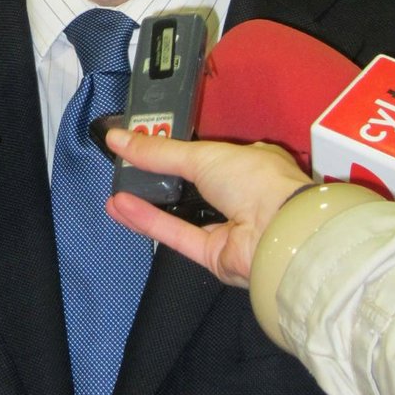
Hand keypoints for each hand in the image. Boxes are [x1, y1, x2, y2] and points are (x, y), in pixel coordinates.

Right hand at [106, 129, 309, 286]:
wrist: (280, 234)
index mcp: (251, 164)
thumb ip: (158, 151)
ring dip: (148, 203)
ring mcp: (229, 228)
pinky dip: (150, 221)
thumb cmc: (253, 180)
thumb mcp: (203, 156)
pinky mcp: (214, 256)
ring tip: (114, 190)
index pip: (208, 155)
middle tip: (124, 167)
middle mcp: (242, 195)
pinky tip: (120, 207)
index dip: (177, 150)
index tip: (146, 144)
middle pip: (192, 185)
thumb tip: (117, 137)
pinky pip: (177, 235)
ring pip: (181, 213)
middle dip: (159, 178)